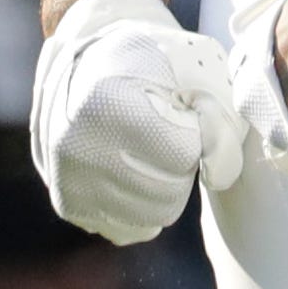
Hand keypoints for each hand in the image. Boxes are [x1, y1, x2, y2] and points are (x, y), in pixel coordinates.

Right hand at [31, 0, 244, 243]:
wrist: (90, 59)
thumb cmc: (154, 60)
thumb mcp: (197, 66)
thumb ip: (220, 117)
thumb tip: (219, 175)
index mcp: (107, 104)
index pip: (183, 155)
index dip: (198, 134)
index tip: (186, 113)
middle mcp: (78, 147)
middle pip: (169, 192)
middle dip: (184, 163)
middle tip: (172, 132)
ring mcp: (68, 179)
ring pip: (152, 217)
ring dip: (168, 187)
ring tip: (155, 150)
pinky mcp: (67, 204)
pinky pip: (127, 229)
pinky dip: (144, 207)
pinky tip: (140, 173)